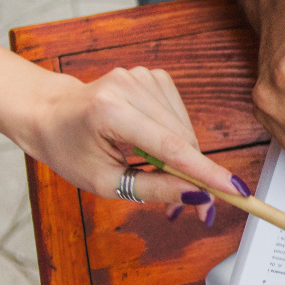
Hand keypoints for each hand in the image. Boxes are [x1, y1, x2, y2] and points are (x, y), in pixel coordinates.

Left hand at [25, 66, 247, 223]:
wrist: (48, 113)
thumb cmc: (70, 149)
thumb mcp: (104, 182)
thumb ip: (154, 189)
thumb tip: (197, 197)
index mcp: (110, 111)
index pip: (171, 147)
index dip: (207, 173)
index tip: (236, 192)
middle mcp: (129, 86)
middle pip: (183, 140)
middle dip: (195, 176)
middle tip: (195, 207)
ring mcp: (142, 77)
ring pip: (186, 130)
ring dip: (184, 158)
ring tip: (160, 173)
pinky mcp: (154, 77)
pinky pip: (181, 117)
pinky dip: (176, 138)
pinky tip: (153, 143)